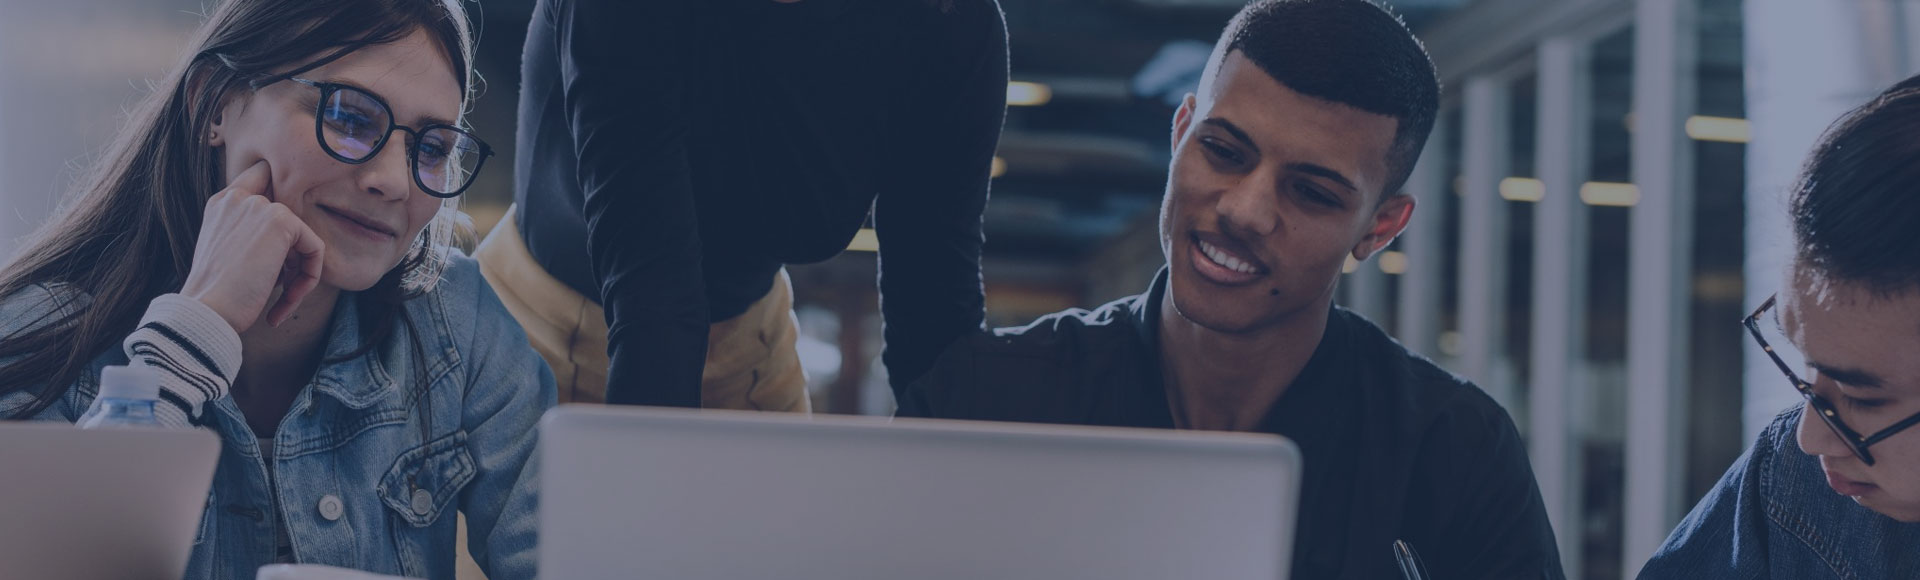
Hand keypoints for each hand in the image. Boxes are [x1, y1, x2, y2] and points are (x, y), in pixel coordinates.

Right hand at [178, 160, 325, 333]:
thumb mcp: (229, 254)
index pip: (262, 177)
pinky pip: (315, 250)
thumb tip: (296, 242)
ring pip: (303, 239)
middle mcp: (239, 198)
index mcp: (222, 203)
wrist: (207, 311)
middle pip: (291, 217)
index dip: (280, 205)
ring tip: (281, 302)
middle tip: (279, 287)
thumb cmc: (216, 294)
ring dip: (298, 275)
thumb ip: (254, 234)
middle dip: (291, 256)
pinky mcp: (282, 222)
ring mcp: (260, 207)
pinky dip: (308, 279)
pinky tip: (285, 302)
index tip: (282, 242)